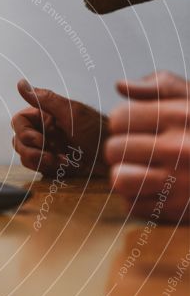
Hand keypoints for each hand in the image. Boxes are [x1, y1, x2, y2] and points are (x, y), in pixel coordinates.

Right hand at [12, 79, 108, 176]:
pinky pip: (38, 168)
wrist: (118, 154)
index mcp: (46, 114)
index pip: (18, 121)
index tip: (40, 139)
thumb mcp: (71, 113)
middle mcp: (45, 129)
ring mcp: (49, 147)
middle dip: (31, 150)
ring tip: (59, 161)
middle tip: (50, 154)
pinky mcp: (54, 163)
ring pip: (25, 156)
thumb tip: (20, 83)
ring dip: (40, 161)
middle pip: (18, 140)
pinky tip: (65, 165)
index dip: (24, 132)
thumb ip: (44, 99)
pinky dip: (48, 168)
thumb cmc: (99, 131)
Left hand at [105, 75, 189, 222]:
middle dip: (121, 149)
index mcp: (181, 116)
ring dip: (124, 175)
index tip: (137, 127)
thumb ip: (159, 86)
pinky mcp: (176, 210)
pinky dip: (138, 198)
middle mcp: (180, 148)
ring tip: (140, 170)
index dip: (123, 122)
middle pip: (113, 149)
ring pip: (118, 179)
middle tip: (140, 150)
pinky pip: (131, 205)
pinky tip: (156, 188)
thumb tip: (121, 86)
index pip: (119, 118)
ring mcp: (179, 182)